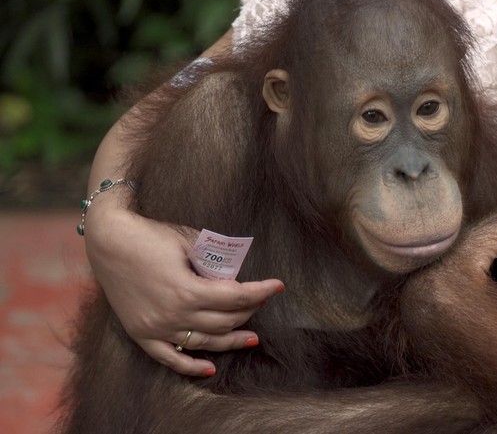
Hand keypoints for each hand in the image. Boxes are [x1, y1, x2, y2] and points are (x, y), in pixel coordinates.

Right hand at [83, 192, 283, 375]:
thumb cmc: (152, 236)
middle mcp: (173, 314)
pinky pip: (169, 359)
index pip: (236, 297)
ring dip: (231, 340)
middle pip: (224, 321)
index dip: (261, 291)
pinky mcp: (142, 334)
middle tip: (261, 301)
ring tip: (251, 338)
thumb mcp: (191, 242)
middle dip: (248, 310)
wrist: (109, 241)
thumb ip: (216, 264)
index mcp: (188, 290)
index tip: (278, 286)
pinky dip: (191, 367)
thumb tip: (237, 279)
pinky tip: (210, 369)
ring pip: (204, 342)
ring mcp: (156, 328)